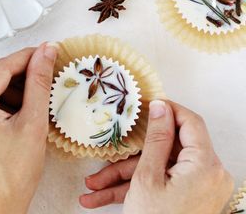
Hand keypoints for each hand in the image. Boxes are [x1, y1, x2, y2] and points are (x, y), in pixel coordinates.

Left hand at [0, 43, 56, 213]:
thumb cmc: (12, 176)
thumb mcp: (33, 123)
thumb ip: (39, 82)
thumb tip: (46, 53)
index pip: (2, 66)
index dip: (28, 56)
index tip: (46, 52)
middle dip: (16, 70)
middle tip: (39, 75)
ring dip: (4, 85)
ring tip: (26, 102)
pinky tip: (11, 112)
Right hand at [80, 101, 233, 212]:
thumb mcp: (148, 177)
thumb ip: (156, 138)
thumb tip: (160, 107)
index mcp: (205, 165)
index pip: (190, 121)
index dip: (167, 109)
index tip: (146, 105)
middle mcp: (208, 174)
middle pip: (167, 149)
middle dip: (131, 154)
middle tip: (111, 148)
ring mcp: (198, 187)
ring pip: (158, 168)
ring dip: (125, 176)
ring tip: (93, 185)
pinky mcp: (188, 196)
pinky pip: (160, 183)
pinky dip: (134, 188)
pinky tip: (102, 195)